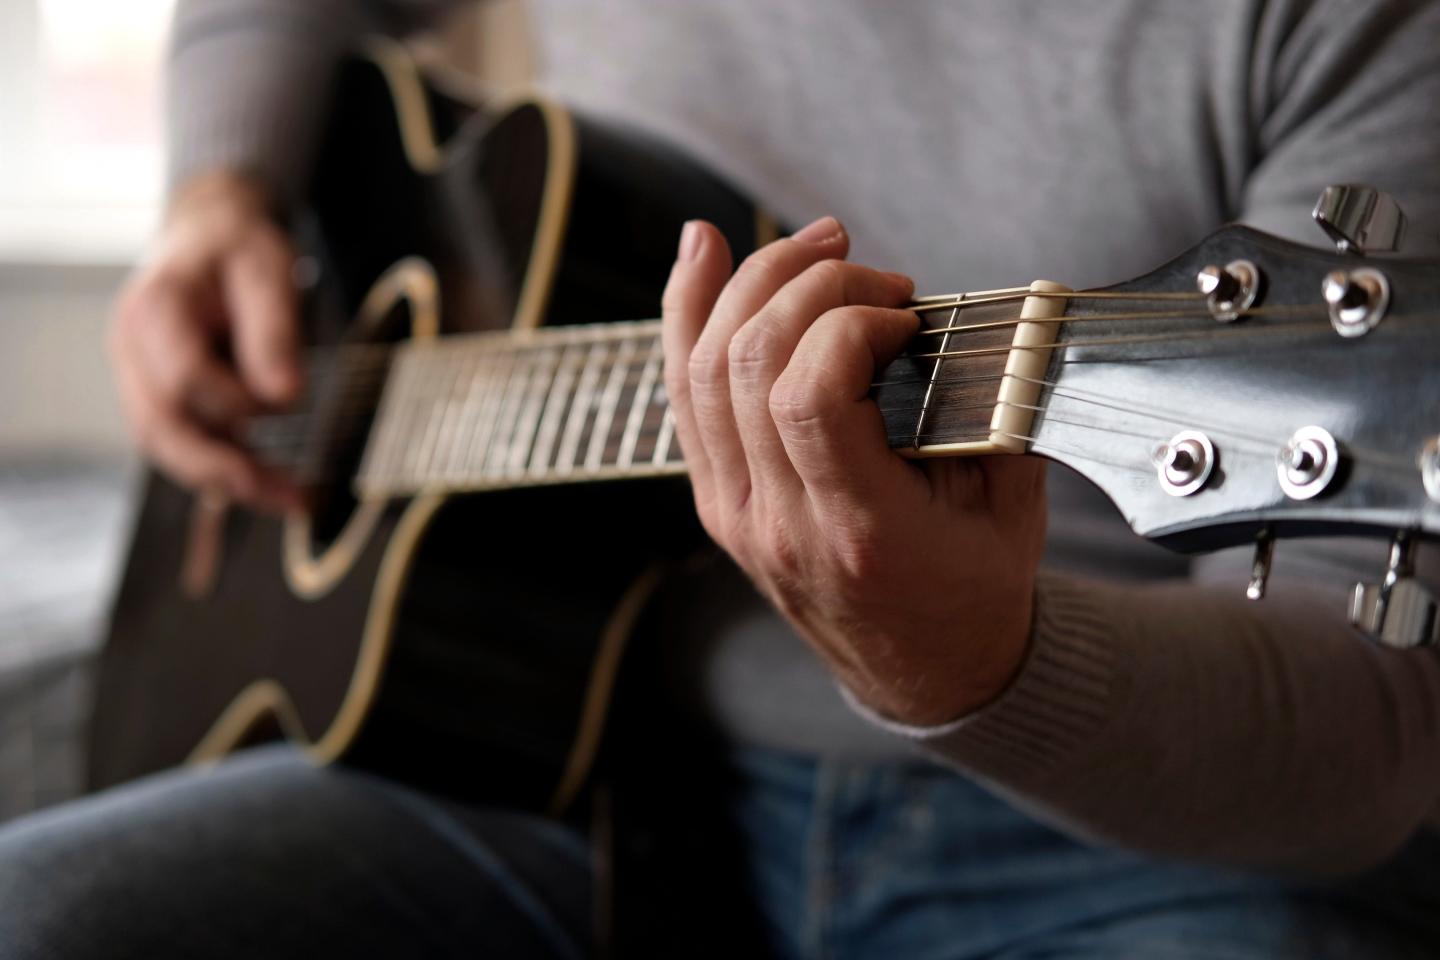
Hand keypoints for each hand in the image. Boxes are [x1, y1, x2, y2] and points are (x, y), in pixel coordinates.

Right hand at [110, 171, 302, 511]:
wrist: (208, 233)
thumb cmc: (239, 247)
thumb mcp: (268, 269)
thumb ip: (275, 330)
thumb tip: (285, 397)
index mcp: (154, 309)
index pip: (185, 378)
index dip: (238, 401)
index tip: (290, 401)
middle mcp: (131, 349)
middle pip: (161, 428)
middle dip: (227, 470)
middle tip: (293, 497)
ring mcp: (137, 376)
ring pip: (166, 447)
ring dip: (226, 481)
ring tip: (290, 500)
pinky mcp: (157, 396)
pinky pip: (180, 443)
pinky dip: (222, 468)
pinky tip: (267, 483)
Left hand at [661, 217, 1047, 725]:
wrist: (925, 672)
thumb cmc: (974, 590)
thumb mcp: (1010, 511)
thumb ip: (998, 416)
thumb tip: (990, 317)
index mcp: (859, 530)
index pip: (808, 398)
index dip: (850, 325)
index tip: (905, 316)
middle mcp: (779, 522)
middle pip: (746, 365)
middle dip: (807, 284)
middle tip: (873, 273)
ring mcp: (735, 513)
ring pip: (701, 369)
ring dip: (752, 283)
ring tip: (816, 245)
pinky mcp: (717, 498)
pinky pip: (684, 394)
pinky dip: (688, 314)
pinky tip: (703, 250)